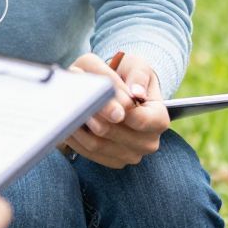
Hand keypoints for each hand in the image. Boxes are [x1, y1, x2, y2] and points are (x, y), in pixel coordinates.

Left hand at [64, 52, 168, 167]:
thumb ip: (138, 76)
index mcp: (160, 119)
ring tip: (67, 109)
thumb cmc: (131, 76)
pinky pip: (89, 154)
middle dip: (94, 116)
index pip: (140, 120)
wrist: (125, 92)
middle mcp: (149, 142)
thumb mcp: (138, 66)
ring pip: (99, 145)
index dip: (118, 109)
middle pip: (115, 134)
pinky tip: (68, 121)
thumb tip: (137, 93)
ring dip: (80, 127)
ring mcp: (131, 155)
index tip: (99, 95)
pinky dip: (76, 139)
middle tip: (75, 100)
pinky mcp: (112, 161)